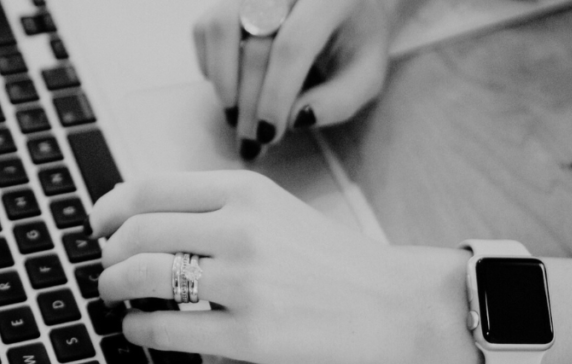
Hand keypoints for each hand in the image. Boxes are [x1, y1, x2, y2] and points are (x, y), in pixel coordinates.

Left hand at [88, 171, 478, 363]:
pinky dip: (137, 329)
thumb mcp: (275, 210)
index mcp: (245, 192)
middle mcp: (242, 229)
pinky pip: (167, 329)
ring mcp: (245, 282)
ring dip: (113, 288)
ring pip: (143, 277)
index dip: (109, 208)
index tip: (98, 225)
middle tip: (105, 268)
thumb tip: (143, 220)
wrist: (393, 303)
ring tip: (115, 297)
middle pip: (137, 232)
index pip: (149, 188)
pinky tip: (138, 330)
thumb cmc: (331, 260)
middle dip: (107, 254)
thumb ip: (216, 208)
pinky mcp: (251, 334)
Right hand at [193, 0, 400, 158]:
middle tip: (251, 142)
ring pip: (220, 27)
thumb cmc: (356, 41)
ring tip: (234, 116)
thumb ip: (339, 100)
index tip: (269, 134)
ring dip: (222, 81)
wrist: (345, 6)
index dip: (276, 94)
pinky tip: (231, 89)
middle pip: (255, 46)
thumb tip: (296, 119)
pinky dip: (211, 65)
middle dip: (249, 104)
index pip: (293, 45)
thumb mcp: (365, 75)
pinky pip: (205, 29)